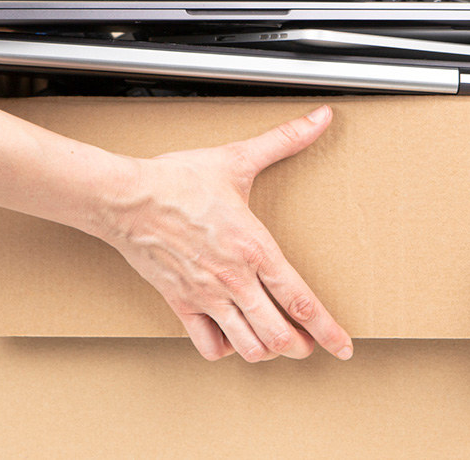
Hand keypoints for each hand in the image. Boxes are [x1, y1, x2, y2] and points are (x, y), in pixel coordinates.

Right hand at [103, 106, 352, 362]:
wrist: (126, 197)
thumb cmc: (177, 180)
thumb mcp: (237, 158)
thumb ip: (284, 140)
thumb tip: (321, 118)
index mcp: (255, 248)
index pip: (302, 301)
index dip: (328, 330)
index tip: (344, 348)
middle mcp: (235, 279)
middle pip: (279, 335)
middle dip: (301, 346)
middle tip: (310, 344)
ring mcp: (207, 296)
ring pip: (248, 347)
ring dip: (267, 351)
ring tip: (276, 344)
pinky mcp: (180, 303)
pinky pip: (208, 345)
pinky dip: (225, 349)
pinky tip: (232, 337)